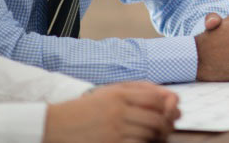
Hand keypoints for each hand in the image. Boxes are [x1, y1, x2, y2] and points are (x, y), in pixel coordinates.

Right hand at [43, 82, 179, 142]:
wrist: (54, 125)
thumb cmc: (84, 110)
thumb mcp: (108, 93)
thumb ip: (135, 90)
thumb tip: (165, 95)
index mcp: (119, 94)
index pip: (157, 98)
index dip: (170, 106)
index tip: (174, 112)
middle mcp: (119, 110)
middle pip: (157, 118)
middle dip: (168, 125)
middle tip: (168, 128)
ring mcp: (115, 129)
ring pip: (150, 134)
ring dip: (158, 137)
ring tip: (157, 137)